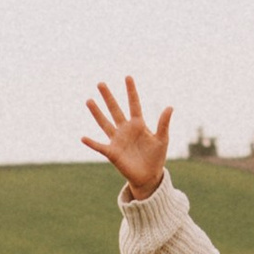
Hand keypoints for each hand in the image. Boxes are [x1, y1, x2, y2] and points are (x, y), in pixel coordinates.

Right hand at [83, 75, 172, 200]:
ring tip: (89, 100)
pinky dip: (92, 143)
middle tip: (100, 83)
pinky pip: (100, 146)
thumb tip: (170, 106)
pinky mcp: (112, 153)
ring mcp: (117, 140)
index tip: (128, 77)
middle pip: (115, 110)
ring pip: (105, 123)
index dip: (131, 91)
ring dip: (97, 113)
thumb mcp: (162, 139)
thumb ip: (163, 123)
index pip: (134, 104)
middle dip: (108, 97)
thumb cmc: (156, 156)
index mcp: (138, 124)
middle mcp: (125, 129)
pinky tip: (83, 138)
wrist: (149, 175)